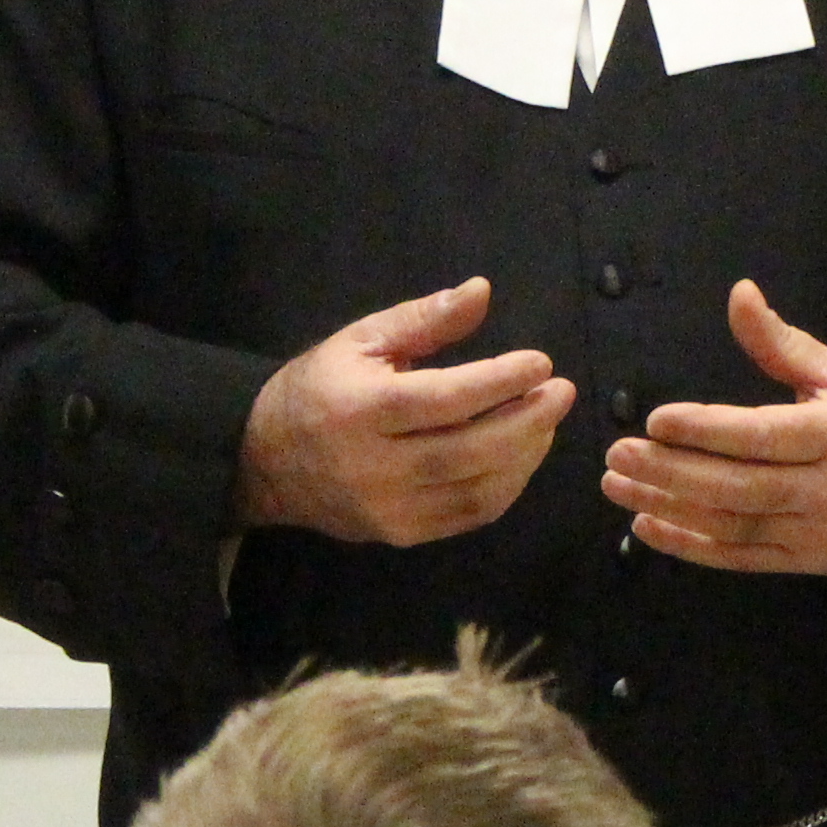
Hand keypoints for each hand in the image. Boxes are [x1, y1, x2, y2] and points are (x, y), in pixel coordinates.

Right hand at [237, 278, 577, 545]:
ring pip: (478, 489)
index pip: (446, 399)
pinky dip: (506, 487)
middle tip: (562, 392)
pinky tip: (520, 456)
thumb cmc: (318, 388)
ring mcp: (390, 509)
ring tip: (545, 421)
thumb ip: (423, 319)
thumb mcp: (360, 340)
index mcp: (362, 410)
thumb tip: (482, 291)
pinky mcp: (400, 535)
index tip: (541, 363)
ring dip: (525, 455)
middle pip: (471, 450)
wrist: (265, 461)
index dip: (500, 381)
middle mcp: (376, 467)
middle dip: (528, 421)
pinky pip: (469, 515)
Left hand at [601, 281, 826, 579]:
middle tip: (616, 455)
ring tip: (617, 488)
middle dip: (670, 472)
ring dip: (669, 508)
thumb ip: (783, 343)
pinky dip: (691, 547)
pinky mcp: (809, 563)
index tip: (655, 419)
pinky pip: (741, 558)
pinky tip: (648, 527)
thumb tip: (738, 293)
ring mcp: (817, 533)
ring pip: (732, 525)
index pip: (761, 435)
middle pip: (736, 486)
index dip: (705, 430)